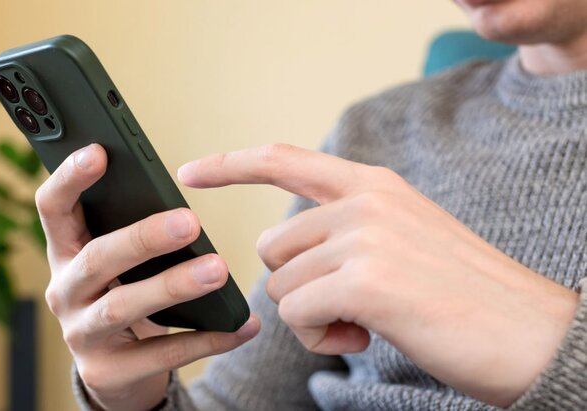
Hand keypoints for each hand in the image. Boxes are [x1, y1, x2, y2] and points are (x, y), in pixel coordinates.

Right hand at [37, 144, 259, 410]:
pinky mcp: (108, 372)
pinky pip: (161, 354)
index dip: (70, 178)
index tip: (99, 151)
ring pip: (124, 306)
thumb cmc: (124, 292)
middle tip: (191, 221)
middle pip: (97, 257)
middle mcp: (65, 289)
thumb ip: (131, 227)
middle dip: (143, 238)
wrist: (117, 370)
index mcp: (66, 250)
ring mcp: (81, 333)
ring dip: (174, 285)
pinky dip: (206, 338)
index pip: (52, 207)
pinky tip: (241, 325)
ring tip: (218, 270)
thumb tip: (179, 202)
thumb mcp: (120, 260)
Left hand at [178, 143, 578, 406]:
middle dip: (296, 285)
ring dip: (312, 315)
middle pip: (273, 246)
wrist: (530, 334)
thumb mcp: (402, 238)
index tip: (190, 171)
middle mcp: (364, 201)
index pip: (284, 160)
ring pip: (281, 284)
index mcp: (374, 185)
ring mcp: (364, 236)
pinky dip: (320, 336)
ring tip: (364, 320)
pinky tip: (364, 335)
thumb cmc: (461, 296)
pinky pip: (296, 314)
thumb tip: (287, 255)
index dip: (231, 165)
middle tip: (347, 306)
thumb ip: (346, 231)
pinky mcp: (364, 279)